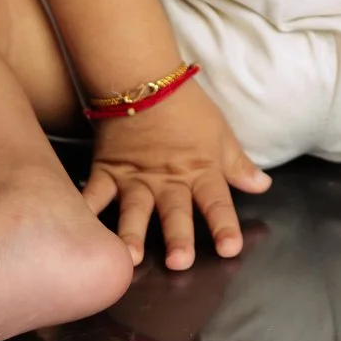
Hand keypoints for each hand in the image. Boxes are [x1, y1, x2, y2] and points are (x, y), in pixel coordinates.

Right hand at [85, 81, 270, 269]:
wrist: (144, 79)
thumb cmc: (187, 108)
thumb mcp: (220, 135)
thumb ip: (237, 165)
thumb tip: (262, 186)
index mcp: (200, 172)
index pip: (216, 202)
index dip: (224, 225)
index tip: (230, 248)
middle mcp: (168, 181)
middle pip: (175, 212)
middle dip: (178, 237)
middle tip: (180, 262)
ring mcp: (135, 178)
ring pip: (134, 210)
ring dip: (132, 234)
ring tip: (129, 258)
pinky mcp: (107, 171)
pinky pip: (94, 194)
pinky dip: (84, 211)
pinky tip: (78, 232)